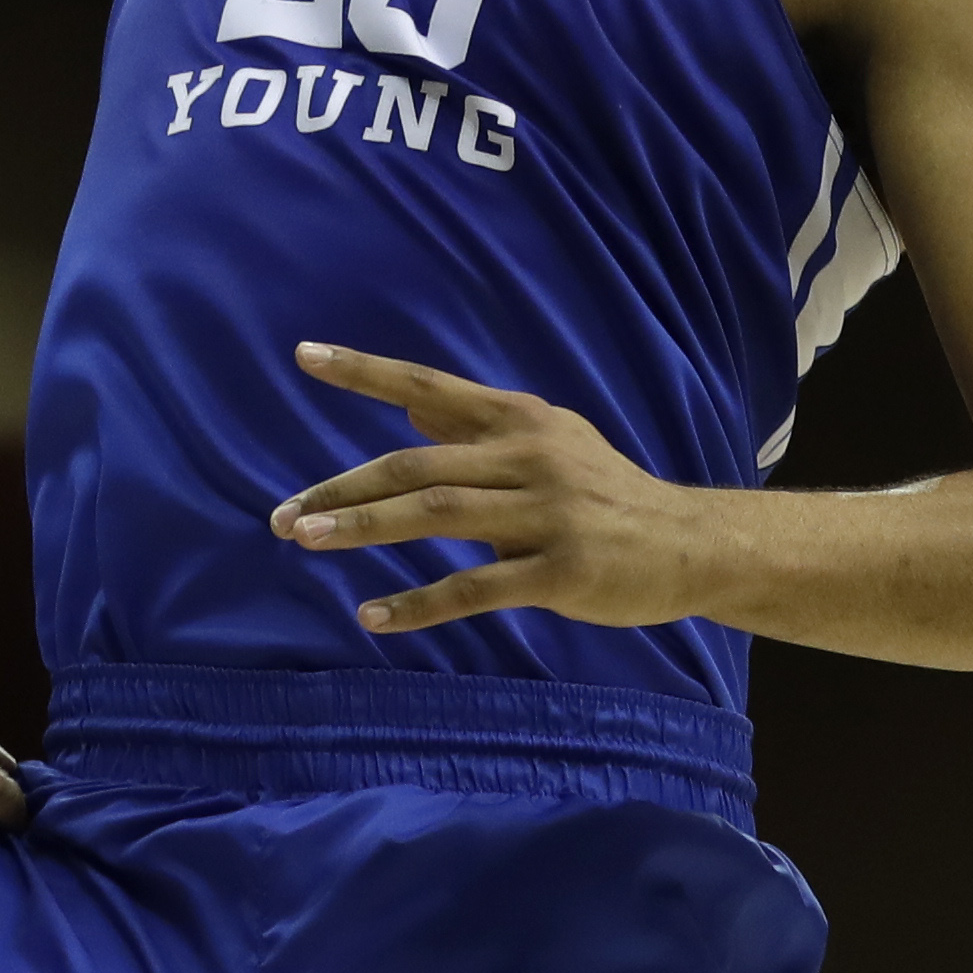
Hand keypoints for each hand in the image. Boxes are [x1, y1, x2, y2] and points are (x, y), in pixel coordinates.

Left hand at [272, 343, 715, 633]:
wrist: (689, 544)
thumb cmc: (608, 494)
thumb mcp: (550, 444)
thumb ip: (478, 431)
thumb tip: (408, 411)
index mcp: (521, 420)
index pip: (428, 387)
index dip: (365, 372)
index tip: (304, 357)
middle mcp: (528, 455)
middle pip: (415, 466)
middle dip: (342, 488)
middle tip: (282, 516)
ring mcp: (544, 512)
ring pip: (436, 515)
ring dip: (363, 529)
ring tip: (306, 542)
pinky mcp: (558, 570)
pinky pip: (474, 587)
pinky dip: (418, 602)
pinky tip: (373, 616)